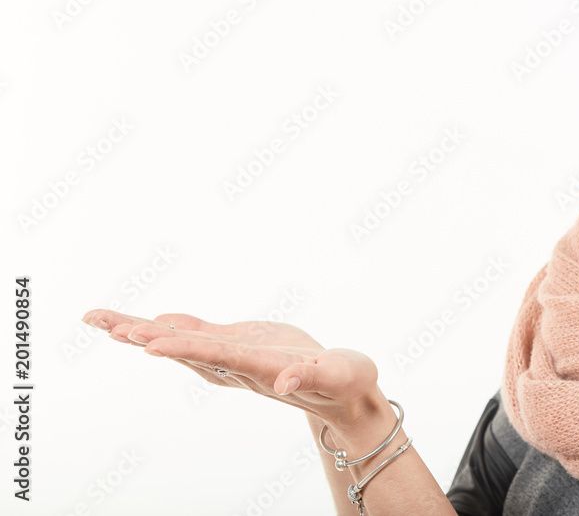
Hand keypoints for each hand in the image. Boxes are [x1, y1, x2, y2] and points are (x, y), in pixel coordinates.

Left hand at [81, 309, 382, 429]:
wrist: (344, 393)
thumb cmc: (346, 383)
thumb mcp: (337, 376)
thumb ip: (311, 375)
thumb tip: (285, 381)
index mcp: (259, 368)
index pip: (214, 357)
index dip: (181, 349)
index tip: (146, 343)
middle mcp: (236, 365)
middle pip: (181, 348)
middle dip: (140, 335)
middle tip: (99, 322)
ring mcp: (233, 357)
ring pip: (180, 341)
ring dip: (140, 330)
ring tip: (100, 319)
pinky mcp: (240, 346)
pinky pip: (197, 335)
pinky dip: (169, 327)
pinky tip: (147, 321)